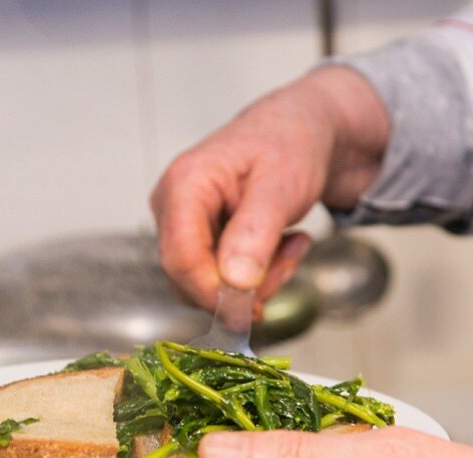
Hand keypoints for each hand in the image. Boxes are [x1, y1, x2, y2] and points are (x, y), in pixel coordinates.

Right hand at [150, 66, 389, 311]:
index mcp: (184, 182)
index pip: (180, 258)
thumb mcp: (283, 184)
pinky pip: (221, 278)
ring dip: (258, 280)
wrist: (300, 131)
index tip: (254, 310)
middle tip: (292, 256)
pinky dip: (258, 275)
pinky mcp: (199, 239)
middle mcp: (172, 205)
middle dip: (245, 285)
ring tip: (293, 244)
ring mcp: (182, 224)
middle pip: (191, 277)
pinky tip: (283, 245)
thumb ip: (256, 232)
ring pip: (208, 284)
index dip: (213, 293)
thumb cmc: (290, 144)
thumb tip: (235, 281)